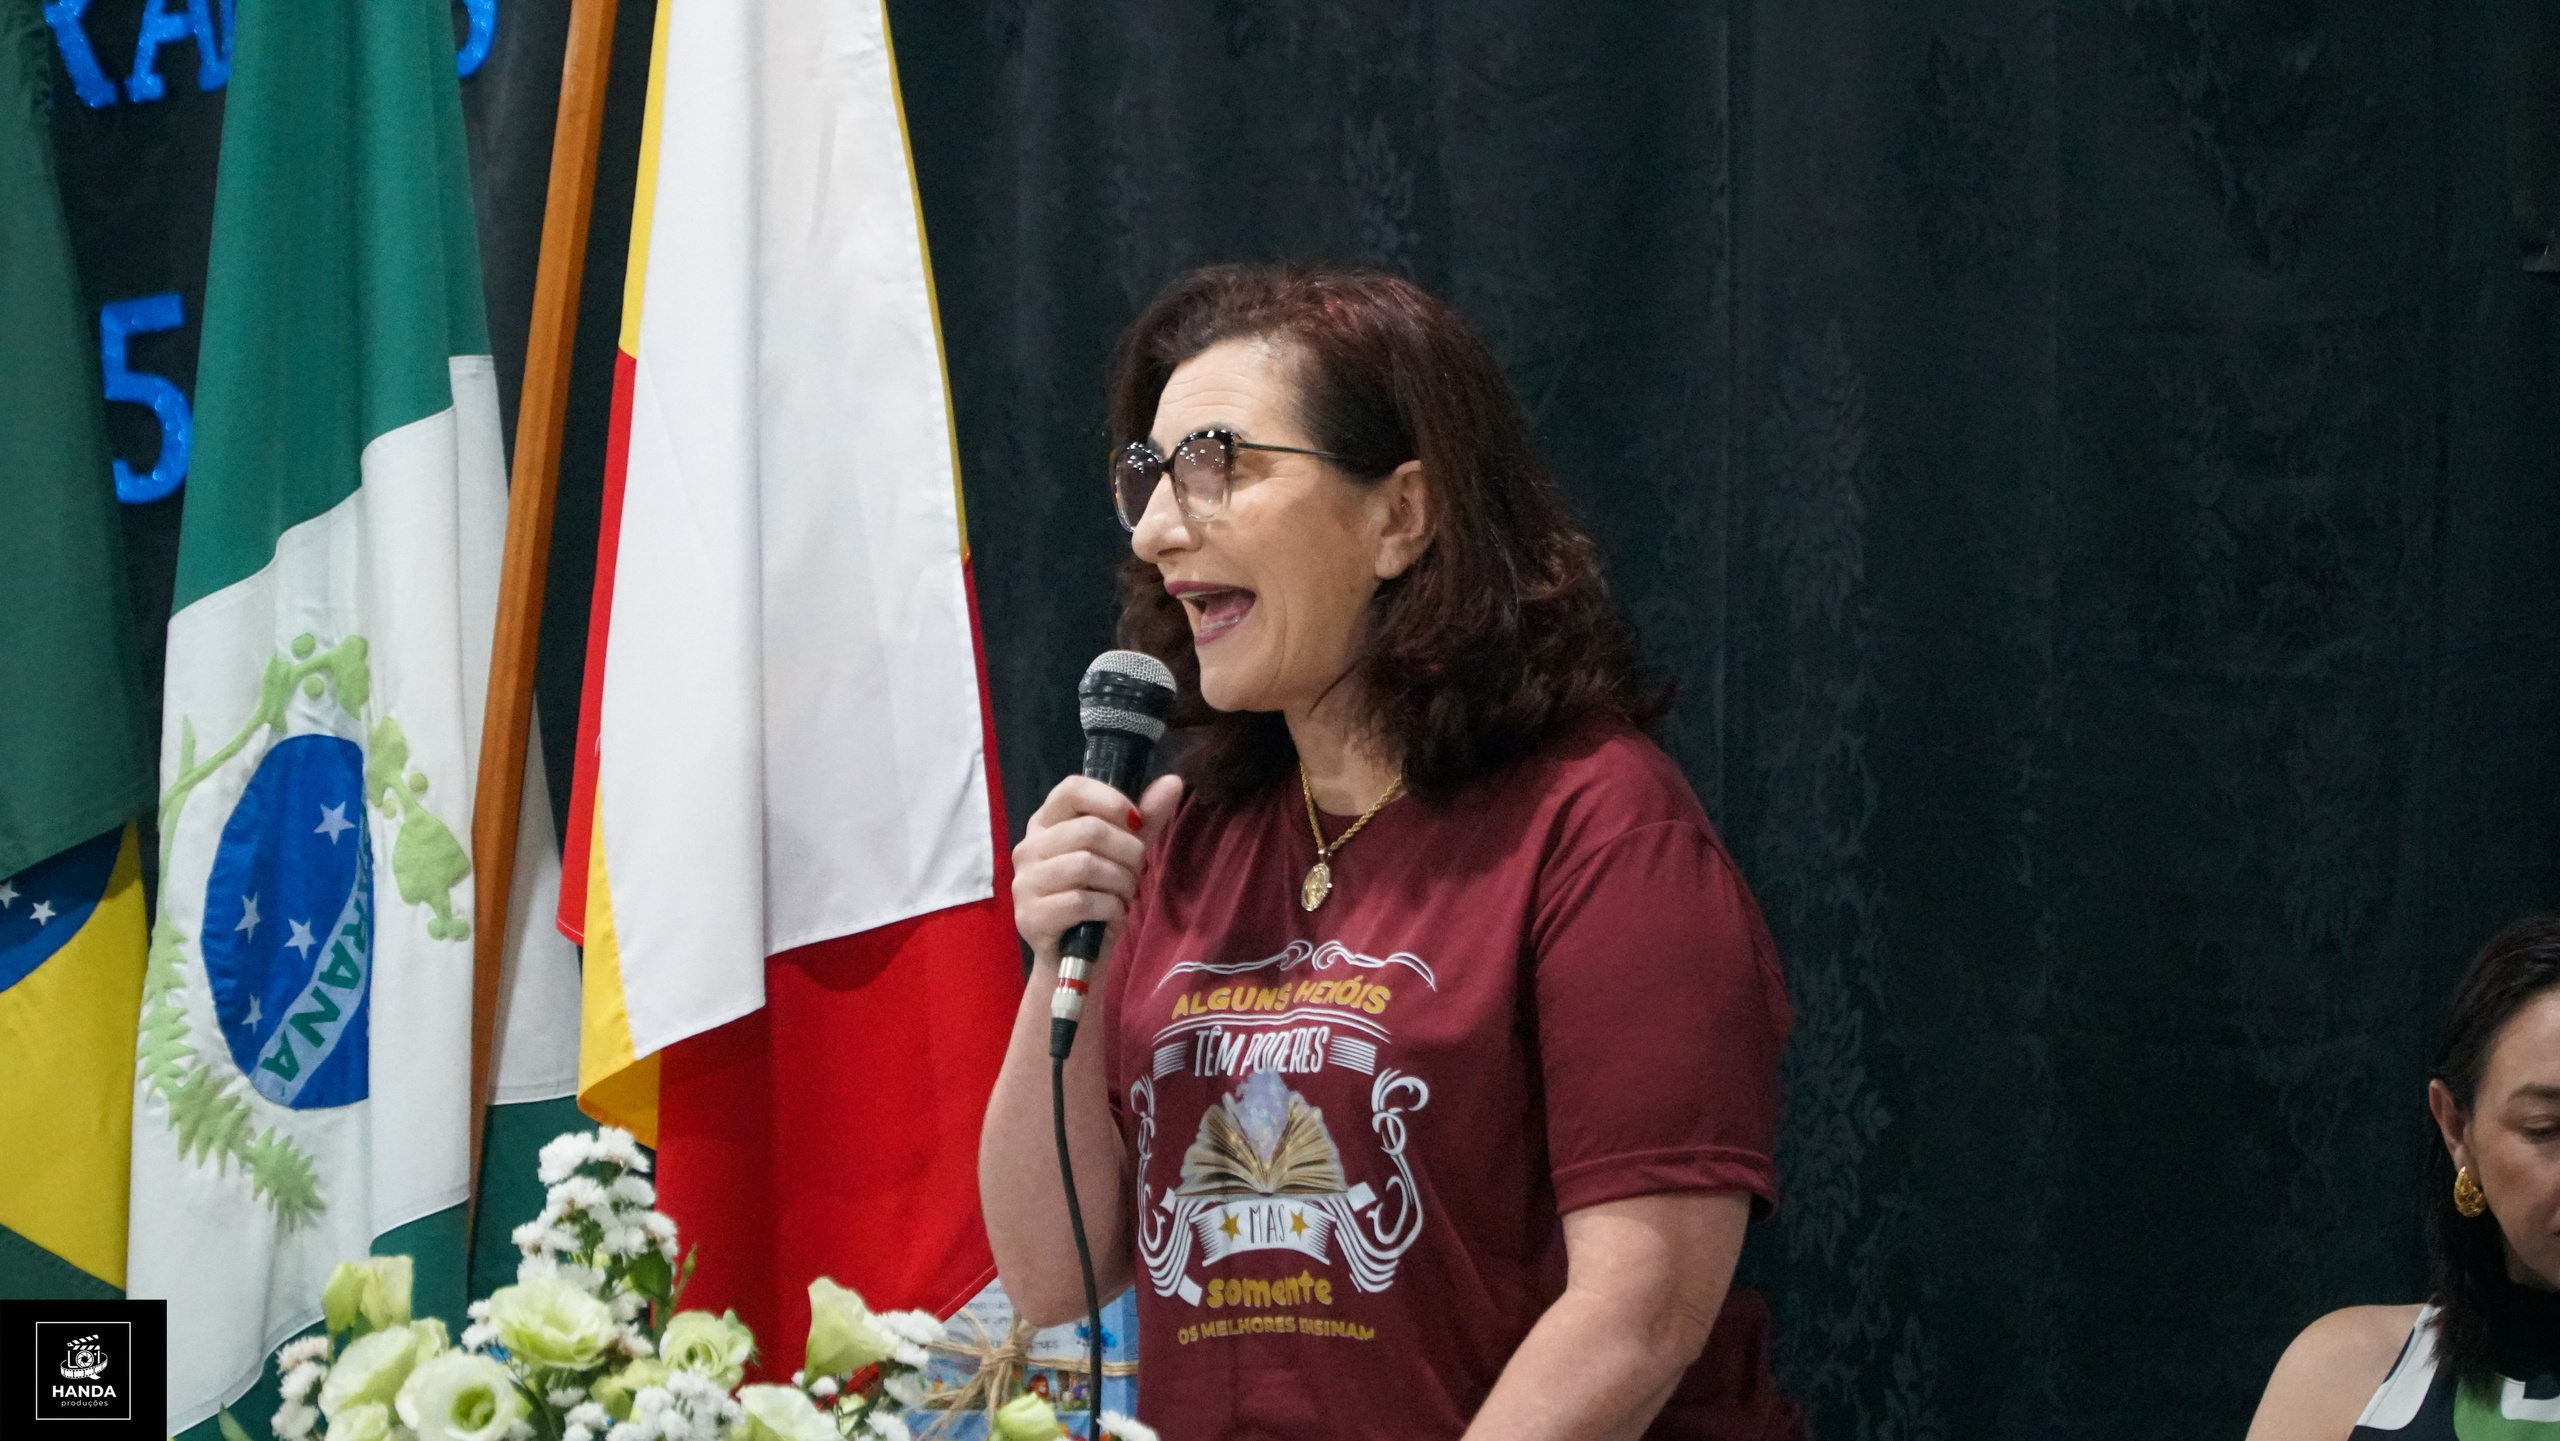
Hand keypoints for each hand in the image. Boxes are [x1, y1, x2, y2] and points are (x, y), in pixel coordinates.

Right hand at [1012, 771, 1183, 966]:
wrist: (1076, 957)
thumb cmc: (1098, 898)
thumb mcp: (1124, 855)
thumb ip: (1145, 819)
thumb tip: (1173, 781)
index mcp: (1046, 823)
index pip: (1072, 789)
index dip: (1110, 800)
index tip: (1136, 823)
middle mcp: (1028, 848)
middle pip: (1089, 830)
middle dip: (1128, 853)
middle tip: (1134, 873)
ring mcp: (1025, 882)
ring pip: (1087, 865)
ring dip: (1120, 883)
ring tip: (1122, 895)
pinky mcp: (1031, 916)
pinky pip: (1082, 901)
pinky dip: (1110, 909)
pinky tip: (1111, 915)